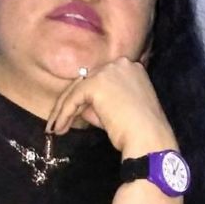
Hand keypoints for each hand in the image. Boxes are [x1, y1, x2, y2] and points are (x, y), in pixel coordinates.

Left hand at [46, 59, 176, 155]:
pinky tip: (59, 128)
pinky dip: (64, 114)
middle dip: (71, 102)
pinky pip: (74, 99)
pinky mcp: (96, 84)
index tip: (76, 113)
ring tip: (55, 128)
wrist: (149, 139)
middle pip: (86, 80)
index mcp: (131, 68)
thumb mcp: (123, 109)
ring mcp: (108, 71)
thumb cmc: (140, 131)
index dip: (86, 97)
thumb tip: (82, 106)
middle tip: (59, 121)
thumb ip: (103, 102)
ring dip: (64, 109)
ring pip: (77, 88)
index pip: (100, 78)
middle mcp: (120, 64)